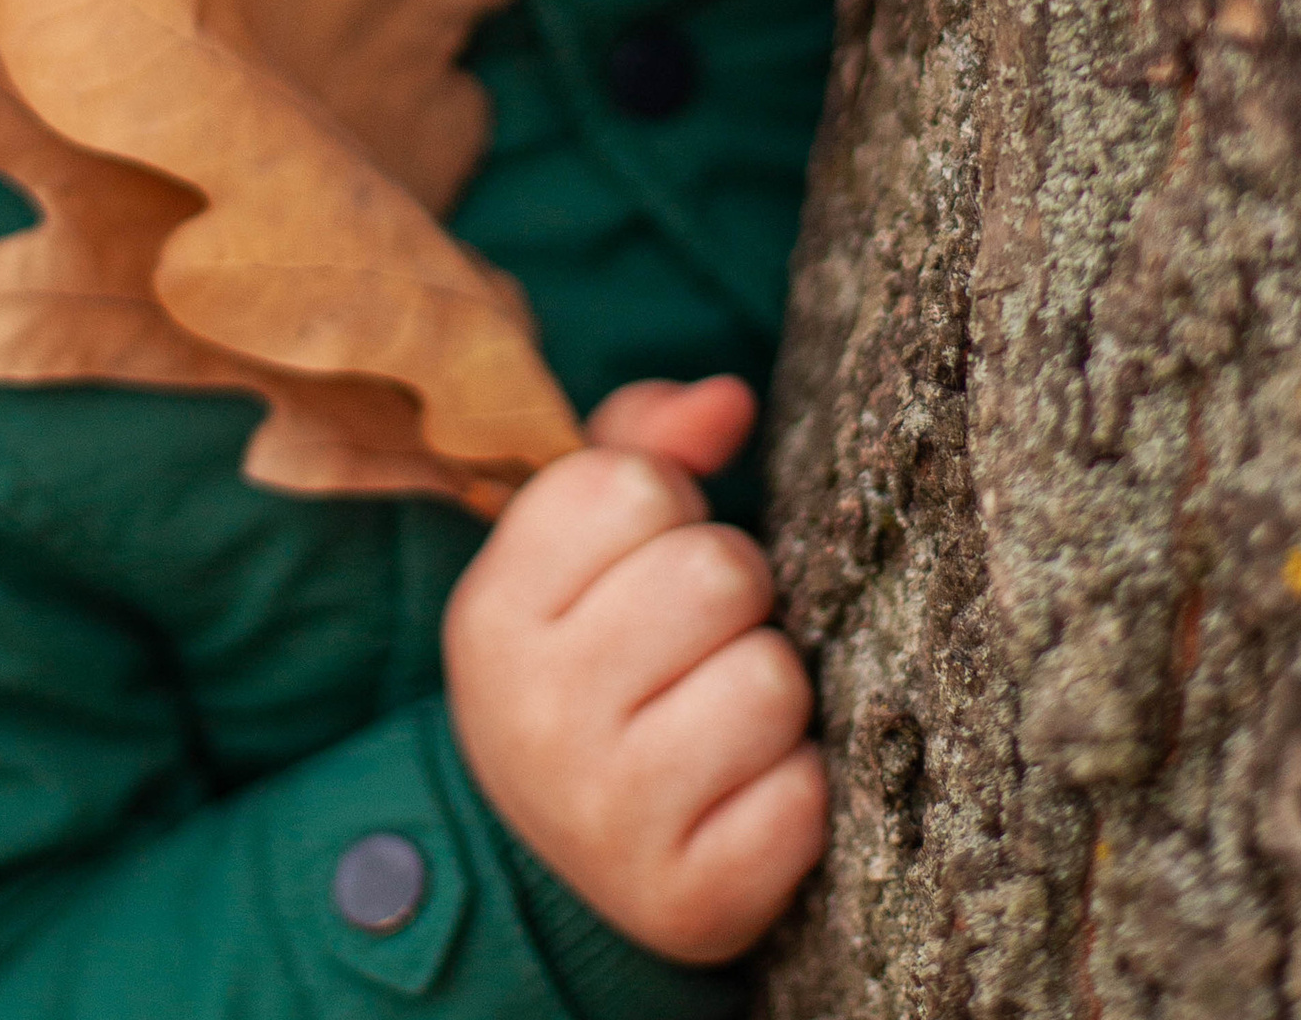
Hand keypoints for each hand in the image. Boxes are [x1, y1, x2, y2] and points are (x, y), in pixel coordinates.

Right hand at [441, 376, 826, 963]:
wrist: (552, 860)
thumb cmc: (589, 655)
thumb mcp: (576, 548)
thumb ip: (643, 444)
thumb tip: (729, 399)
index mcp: (494, 611)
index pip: (632, 485)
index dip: (666, 509)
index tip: (639, 562)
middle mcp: (533, 715)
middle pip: (718, 573)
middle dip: (732, 593)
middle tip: (693, 641)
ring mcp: (606, 816)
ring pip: (772, 679)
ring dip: (770, 688)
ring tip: (717, 715)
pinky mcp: (688, 901)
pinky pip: (806, 796)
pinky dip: (794, 787)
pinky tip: (739, 793)